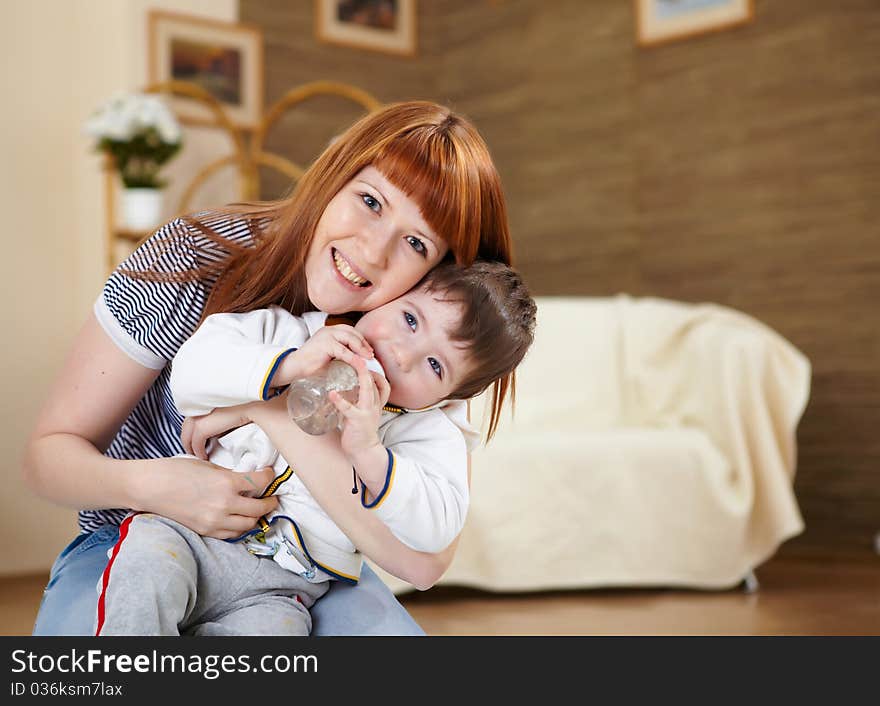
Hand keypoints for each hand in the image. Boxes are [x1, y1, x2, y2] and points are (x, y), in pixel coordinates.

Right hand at [137, 456, 278, 538]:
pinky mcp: (206, 531)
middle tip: (272, 497)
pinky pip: (232, 534)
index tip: (269, 474)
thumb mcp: (209, 466)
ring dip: (256, 516)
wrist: (150, 488)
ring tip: (257, 509)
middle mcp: (224, 504)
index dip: (269, 477)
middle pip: (260, 508)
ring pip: (249, 525)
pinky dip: (240, 527)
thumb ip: (230, 475)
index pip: (260, 483)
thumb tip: (246, 481)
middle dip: (270, 502)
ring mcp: (215, 521)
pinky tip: (240, 519)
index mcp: (226, 483)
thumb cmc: (176, 470)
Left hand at [181, 402, 261, 459]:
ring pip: (186, 436)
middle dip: (188, 440)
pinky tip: (204, 457)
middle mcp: (198, 407)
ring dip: (191, 447)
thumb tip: (218, 427)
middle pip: (186, 427)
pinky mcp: (202, 427)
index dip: (192, 430)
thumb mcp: (229, 410)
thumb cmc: (246, 407)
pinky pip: (195, 443)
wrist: (252, 407)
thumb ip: (220, 416)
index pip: (191, 417)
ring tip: (198, 456)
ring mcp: (198, 417)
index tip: (198, 441)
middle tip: (194, 451)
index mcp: (204, 401)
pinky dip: (198, 452)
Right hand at [275, 325, 372, 384]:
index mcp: (329, 330)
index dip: (361, 340)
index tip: (369, 350)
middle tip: (371, 355)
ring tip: (368, 358)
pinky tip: (360, 365)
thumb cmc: (311, 363)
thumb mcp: (329, 354)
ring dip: (361, 349)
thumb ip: (341, 351)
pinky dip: (354, 358)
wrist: (295, 367)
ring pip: (350, 339)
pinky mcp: (325, 345)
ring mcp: (326, 336)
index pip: (350, 331)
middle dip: (364, 344)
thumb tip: (358, 358)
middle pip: (352, 333)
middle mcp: (328, 330)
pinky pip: (344, 351)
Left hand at [329, 356, 389, 459]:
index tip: (363, 362)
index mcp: (376, 403)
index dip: (374, 371)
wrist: (363, 451)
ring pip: (368, 390)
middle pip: (375, 382)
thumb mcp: (360, 412)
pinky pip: (349, 409)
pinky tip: (332, 394)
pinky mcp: (358, 421)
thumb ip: (355, 399)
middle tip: (357, 354)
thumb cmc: (359, 431)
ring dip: (361, 376)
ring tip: (352, 363)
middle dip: (367, 367)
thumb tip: (341, 387)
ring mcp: (368, 412)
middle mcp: (375, 405)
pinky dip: (340, 400)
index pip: (382, 383)